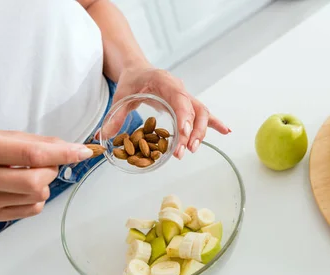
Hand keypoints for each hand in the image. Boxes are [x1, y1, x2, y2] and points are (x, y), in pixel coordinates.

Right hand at [0, 130, 93, 220]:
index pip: (31, 155)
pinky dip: (37, 198)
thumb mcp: (2, 135)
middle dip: (51, 171)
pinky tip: (22, 188)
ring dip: (44, 184)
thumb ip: (38, 143)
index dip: (62, 154)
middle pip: (36, 183)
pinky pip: (32, 210)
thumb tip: (72, 149)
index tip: (82, 152)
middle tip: (45, 164)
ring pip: (38, 197)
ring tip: (28, 174)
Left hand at [112, 67, 230, 158]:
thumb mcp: (120, 96)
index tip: (184, 134)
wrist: (138, 69)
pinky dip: (215, 123)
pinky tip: (226, 131)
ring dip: (201, 133)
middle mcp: (180, 89)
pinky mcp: (187, 105)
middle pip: (195, 109)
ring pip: (201, 114)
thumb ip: (114, 117)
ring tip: (194, 150)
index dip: (184, 117)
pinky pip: (204, 114)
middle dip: (193, 131)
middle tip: (186, 150)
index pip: (180, 99)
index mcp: (165, 82)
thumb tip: (103, 137)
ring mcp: (186, 97)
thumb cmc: (131, 81)